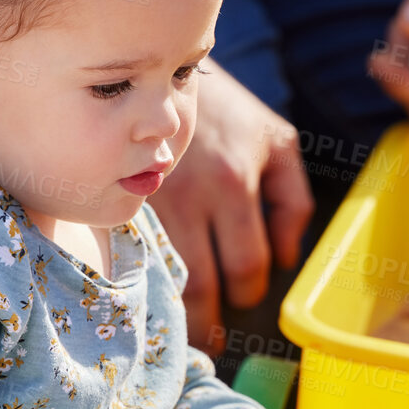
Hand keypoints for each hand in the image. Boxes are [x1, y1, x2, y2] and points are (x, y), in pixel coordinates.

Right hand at [150, 62, 313, 353]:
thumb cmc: (225, 109)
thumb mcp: (276, 141)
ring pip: (162, 279)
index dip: (249, 293)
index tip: (244, 299)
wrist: (157, 70)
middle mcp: (190, 197)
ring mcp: (148, 200)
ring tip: (183, 331)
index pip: (247, 265)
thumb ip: (292, 200)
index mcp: (234, 183)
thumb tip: (288, 260)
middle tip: (214, 338)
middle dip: (211, 321)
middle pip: (201, 284)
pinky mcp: (116, 199)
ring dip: (175, 314)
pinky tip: (146, 297)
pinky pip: (129, 257)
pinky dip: (140, 284)